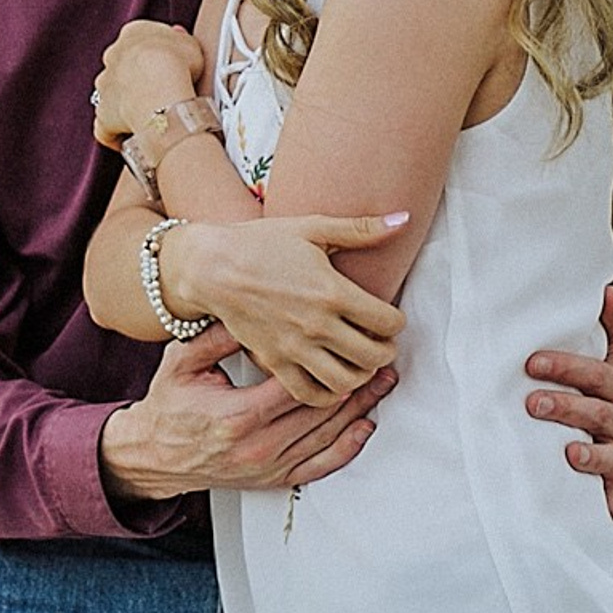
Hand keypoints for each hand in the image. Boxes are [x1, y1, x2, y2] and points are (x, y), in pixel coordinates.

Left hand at [91, 21, 208, 149]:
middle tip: (161, 91)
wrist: (160, 90)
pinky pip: (106, 127)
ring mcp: (104, 86)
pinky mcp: (102, 114)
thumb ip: (181, 40)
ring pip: (112, 94)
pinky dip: (115, 134)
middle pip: (123, 66)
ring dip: (127, 103)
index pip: (140, 40)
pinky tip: (132, 138)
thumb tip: (176, 37)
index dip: (156, 55)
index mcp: (132, 34)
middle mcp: (112, 57)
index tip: (171, 66)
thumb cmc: (178, 65)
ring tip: (150, 115)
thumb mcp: (191, 44)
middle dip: (137, 77)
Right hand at [100, 328, 396, 501]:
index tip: (351, 343)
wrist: (154, 455)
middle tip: (383, 361)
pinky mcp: (274, 480)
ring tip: (383, 385)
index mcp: (238, 415)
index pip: (297, 387)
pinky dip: (347, 448)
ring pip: (326, 437)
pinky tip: (364, 428)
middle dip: (356, 386)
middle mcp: (259, 446)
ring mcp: (269, 466)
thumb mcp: (180, 363)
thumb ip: (214, 338)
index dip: (329, 365)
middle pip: (321, 412)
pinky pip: (320, 467)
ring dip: (359, 410)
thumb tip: (248, 312)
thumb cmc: (168, 406)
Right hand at [169, 217, 405, 408]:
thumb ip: (361, 228)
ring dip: (361, 374)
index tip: (387, 316)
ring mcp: (295, 347)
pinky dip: (328, 393)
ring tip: (357, 360)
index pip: (388, 322)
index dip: (396, 321)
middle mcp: (317, 325)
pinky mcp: (274, 362)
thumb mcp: (312, 228)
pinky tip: (330, 376)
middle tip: (378, 340)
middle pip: (374, 356)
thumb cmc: (258, 243)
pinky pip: (311, 394)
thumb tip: (403, 218)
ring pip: (347, 381)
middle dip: (385, 350)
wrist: (210, 266)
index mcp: (332, 291)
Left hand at [525, 285, 612, 519]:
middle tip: (533, 404)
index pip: (590, 372)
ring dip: (590, 455)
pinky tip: (600, 511)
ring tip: (569, 454)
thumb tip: (606, 291)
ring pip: (608, 452)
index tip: (532, 363)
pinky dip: (609, 500)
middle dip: (565, 408)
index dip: (563, 367)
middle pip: (594, 411)